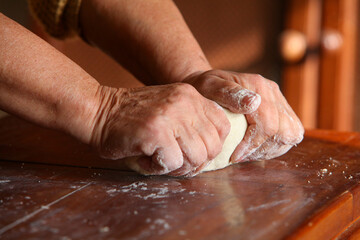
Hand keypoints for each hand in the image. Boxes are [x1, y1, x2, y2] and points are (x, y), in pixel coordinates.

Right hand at [90, 83, 229, 175]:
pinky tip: (146, 158)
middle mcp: (185, 102)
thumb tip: (209, 153)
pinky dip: (159, 168)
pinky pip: (173, 163)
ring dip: (178, 167)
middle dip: (195, 162)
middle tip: (174, 161)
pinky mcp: (156, 132)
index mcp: (191, 96)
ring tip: (159, 159)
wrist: (98, 111)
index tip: (193, 152)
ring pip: (196, 157)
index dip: (211, 146)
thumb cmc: (133, 118)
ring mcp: (171, 116)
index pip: (223, 127)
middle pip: (212, 147)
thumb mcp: (169, 108)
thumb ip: (191, 122)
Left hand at [185, 70, 303, 161]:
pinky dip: (277, 145)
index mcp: (257, 86)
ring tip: (249, 153)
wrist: (208, 85)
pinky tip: (257, 148)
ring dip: (272, 149)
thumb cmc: (204, 88)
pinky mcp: (281, 109)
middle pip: (285, 131)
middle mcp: (272, 92)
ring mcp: (279, 100)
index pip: (268, 124)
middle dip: (263, 149)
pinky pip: (291, 133)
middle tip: (241, 156)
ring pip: (292, 133)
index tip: (234, 156)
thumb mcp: (209, 87)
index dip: (252, 145)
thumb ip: (228, 93)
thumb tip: (254, 103)